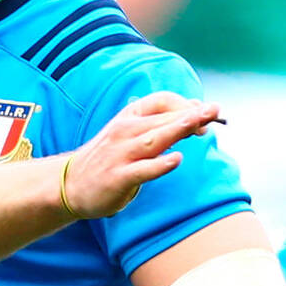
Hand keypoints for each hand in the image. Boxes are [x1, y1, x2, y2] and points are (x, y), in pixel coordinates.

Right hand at [62, 92, 220, 219]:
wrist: (69, 184)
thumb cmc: (107, 158)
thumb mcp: (129, 134)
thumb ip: (158, 124)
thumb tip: (195, 109)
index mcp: (129, 117)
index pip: (161, 101)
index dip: (186, 105)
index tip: (205, 116)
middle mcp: (124, 131)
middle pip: (163, 119)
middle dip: (191, 115)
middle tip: (215, 111)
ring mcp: (120, 154)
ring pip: (154, 139)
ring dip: (177, 130)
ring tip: (199, 124)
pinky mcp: (118, 177)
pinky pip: (142, 170)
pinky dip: (159, 164)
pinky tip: (176, 160)